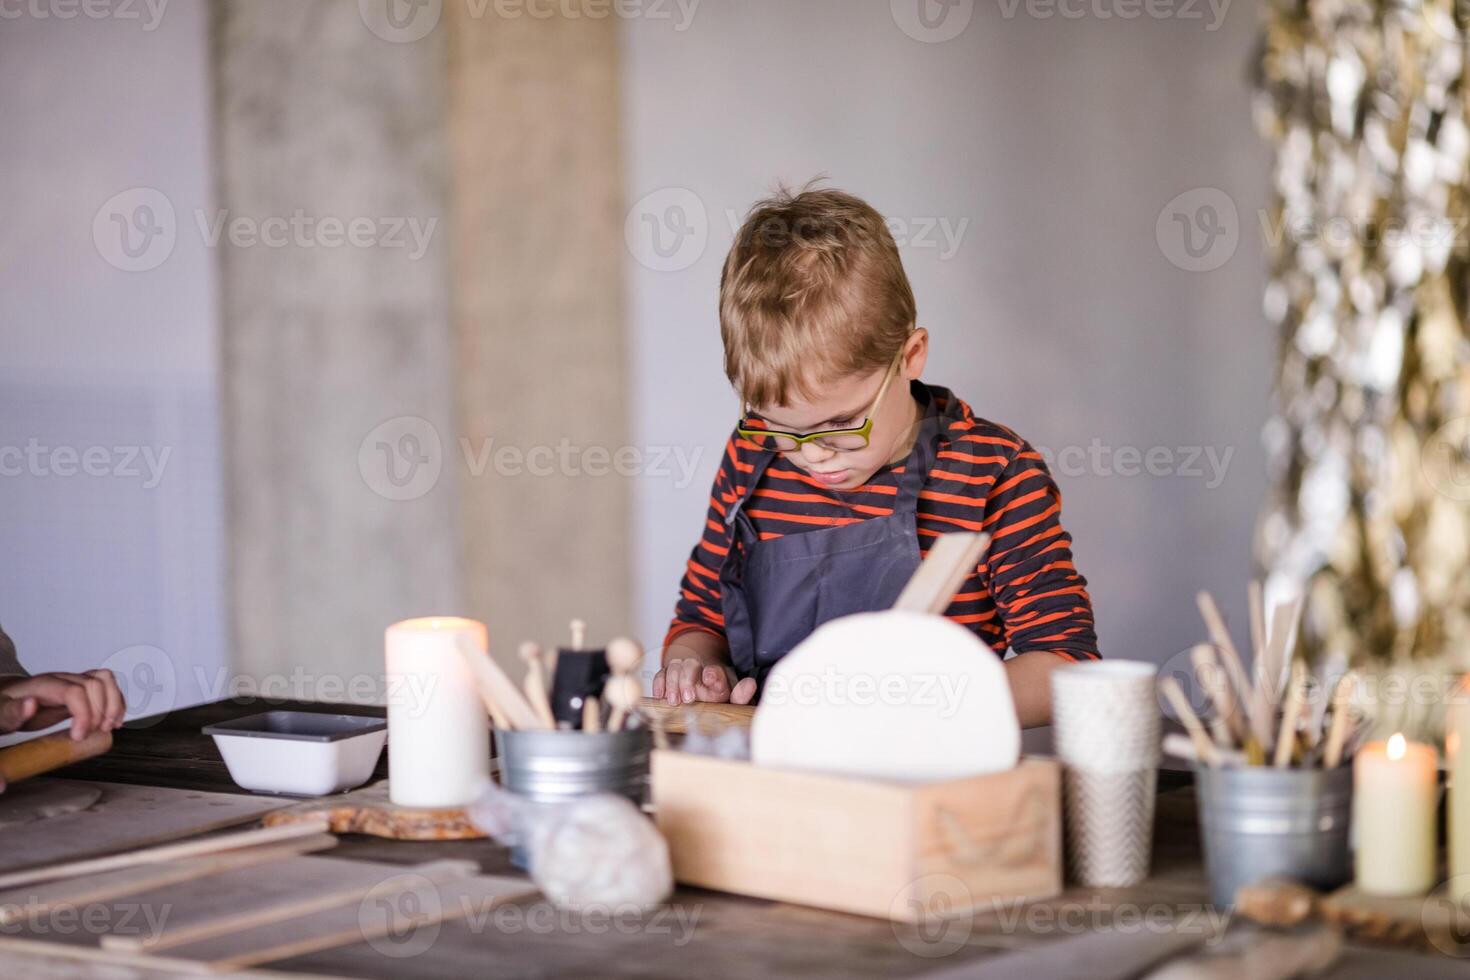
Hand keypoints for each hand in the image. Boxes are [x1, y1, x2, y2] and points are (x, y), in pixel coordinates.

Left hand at [0, 670, 125, 738]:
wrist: (7, 700)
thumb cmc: (5, 709)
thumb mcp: (1, 715)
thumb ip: (12, 712)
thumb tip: (30, 705)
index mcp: (44, 685)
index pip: (75, 691)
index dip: (84, 714)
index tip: (78, 736)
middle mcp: (62, 678)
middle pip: (95, 684)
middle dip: (99, 712)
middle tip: (88, 734)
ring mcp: (74, 680)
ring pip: (106, 680)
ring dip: (114, 704)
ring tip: (108, 726)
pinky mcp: (82, 688)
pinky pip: (108, 685)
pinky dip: (117, 702)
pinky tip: (113, 720)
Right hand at [652, 658, 755, 705]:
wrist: (698, 683)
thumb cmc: (715, 695)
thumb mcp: (730, 698)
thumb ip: (741, 695)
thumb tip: (750, 684)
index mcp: (716, 674)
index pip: (714, 671)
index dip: (713, 674)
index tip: (710, 678)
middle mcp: (697, 668)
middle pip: (690, 665)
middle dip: (687, 680)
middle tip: (688, 698)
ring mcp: (680, 669)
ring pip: (673, 668)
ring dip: (672, 684)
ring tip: (674, 701)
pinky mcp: (666, 675)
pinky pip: (660, 675)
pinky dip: (659, 684)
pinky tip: (661, 696)